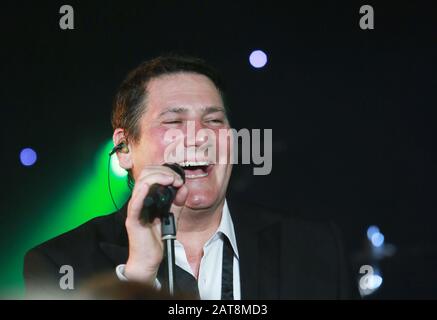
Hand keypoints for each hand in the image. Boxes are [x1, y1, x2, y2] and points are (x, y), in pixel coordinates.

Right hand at [124, 165, 187, 283]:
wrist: (148, 259)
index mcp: (146, 197)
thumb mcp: (171, 215)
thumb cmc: (156, 238)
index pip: (150, 174)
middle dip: (163, 172)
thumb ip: (177, 202)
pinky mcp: (133, 220)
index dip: (164, 171)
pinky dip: (141, 193)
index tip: (179, 179)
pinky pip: (134, 204)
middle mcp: (139, 200)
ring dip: (157, 178)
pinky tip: (149, 187)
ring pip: (141, 184)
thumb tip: (184, 188)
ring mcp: (134, 209)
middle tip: (177, 179)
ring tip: (171, 181)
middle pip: (145, 175)